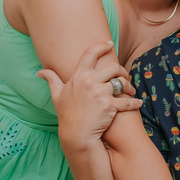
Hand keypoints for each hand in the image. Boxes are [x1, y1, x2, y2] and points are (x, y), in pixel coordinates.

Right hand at [37, 41, 140, 156]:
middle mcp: (90, 82)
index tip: (109, 44)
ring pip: (122, 82)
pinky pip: (127, 101)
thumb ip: (51, 80)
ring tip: (130, 90)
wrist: (75, 135)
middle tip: (124, 75)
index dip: (101, 46)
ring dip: (129, 85)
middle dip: (121, 70)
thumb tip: (40, 72)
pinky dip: (135, 102)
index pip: (90, 53)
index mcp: (78, 76)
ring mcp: (100, 94)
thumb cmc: (66, 115)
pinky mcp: (109, 106)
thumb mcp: (57, 96)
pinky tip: (138, 102)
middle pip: (112, 66)